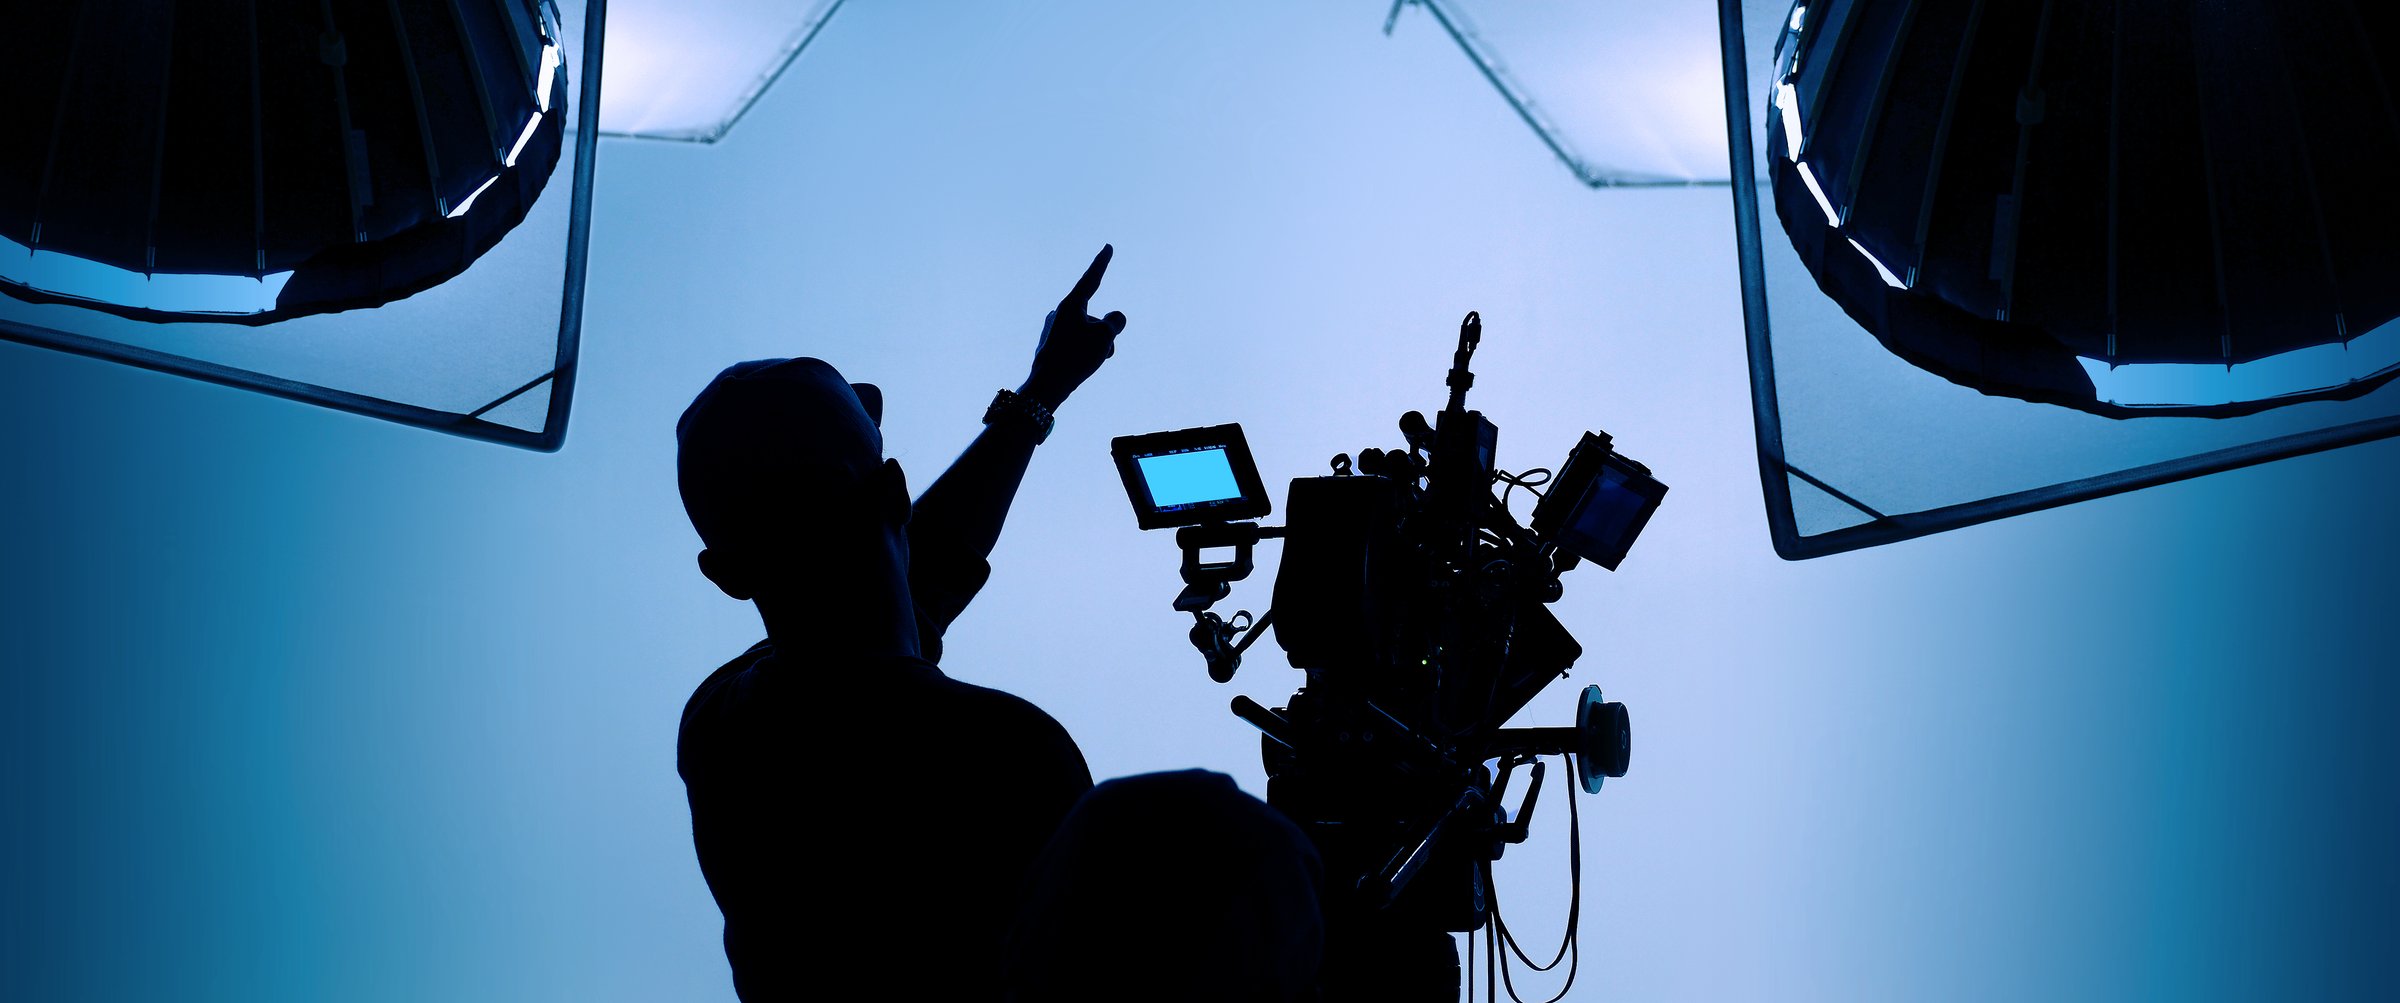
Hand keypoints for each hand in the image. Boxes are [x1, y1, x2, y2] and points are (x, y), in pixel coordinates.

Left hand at [1021, 244, 1127, 408]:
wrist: (1046, 387)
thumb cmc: (1074, 359)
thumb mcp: (1104, 337)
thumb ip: (1116, 321)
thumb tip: (1115, 317)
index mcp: (1071, 305)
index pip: (1091, 279)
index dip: (1101, 263)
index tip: (1107, 247)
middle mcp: (1061, 312)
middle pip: (1097, 317)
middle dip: (1106, 334)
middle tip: (1099, 353)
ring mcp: (1056, 328)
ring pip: (1091, 332)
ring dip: (1099, 346)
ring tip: (1089, 362)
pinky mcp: (1054, 343)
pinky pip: (1080, 343)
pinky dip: (1087, 352)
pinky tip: (1079, 366)